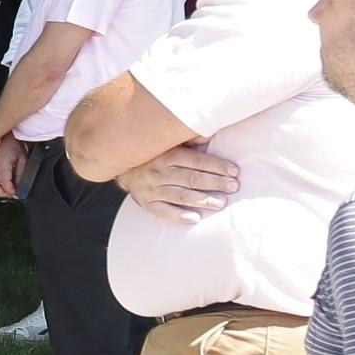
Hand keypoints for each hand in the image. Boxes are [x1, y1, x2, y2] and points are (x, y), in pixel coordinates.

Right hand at [0, 133, 25, 199]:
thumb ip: (21, 174)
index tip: (16, 194)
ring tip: (7, 191)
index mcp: (2, 164)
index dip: (10, 191)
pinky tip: (3, 183)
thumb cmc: (14, 145)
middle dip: (2, 193)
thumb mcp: (23, 160)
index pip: (4, 182)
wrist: (3, 135)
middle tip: (10, 195)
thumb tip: (20, 187)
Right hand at [118, 144, 240, 222]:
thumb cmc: (153, 154)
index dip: (217, 166)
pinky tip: (195, 218)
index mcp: (167, 154)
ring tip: (222, 203)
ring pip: (181, 196)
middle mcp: (158, 171)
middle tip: (233, 187)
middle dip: (215, 183)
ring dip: (203, 200)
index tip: (234, 171)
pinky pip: (163, 211)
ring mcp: (152, 188)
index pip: (196, 161)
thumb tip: (209, 135)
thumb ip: (188, 140)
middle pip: (191, 179)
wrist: (120, 165)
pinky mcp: (146, 202)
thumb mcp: (168, 143)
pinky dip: (179, 216)